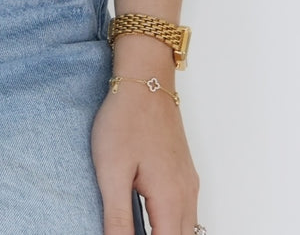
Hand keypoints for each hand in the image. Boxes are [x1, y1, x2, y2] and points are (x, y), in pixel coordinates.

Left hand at [92, 78, 200, 233]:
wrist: (144, 79)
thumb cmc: (126, 119)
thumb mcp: (112, 172)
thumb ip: (118, 218)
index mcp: (170, 199)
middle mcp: (186, 195)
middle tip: (129, 232)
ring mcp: (187, 183)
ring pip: (187, 228)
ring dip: (165, 233)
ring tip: (137, 228)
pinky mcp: (183, 173)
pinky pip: (184, 212)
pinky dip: (170, 225)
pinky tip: (148, 221)